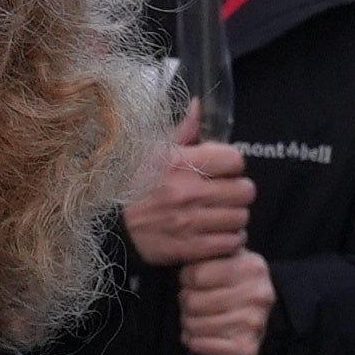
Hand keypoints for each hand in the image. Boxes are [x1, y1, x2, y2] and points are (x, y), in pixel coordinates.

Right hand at [123, 116, 255, 269]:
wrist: (109, 227)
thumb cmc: (132, 187)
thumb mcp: (152, 153)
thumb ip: (182, 131)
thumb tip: (198, 106)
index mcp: (180, 163)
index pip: (235, 160)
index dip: (233, 164)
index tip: (225, 170)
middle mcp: (187, 191)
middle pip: (244, 191)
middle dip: (239, 192)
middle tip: (229, 194)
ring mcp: (190, 222)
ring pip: (240, 218)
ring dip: (236, 217)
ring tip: (224, 215)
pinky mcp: (191, 247)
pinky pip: (230, 243)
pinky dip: (230, 240)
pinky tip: (220, 234)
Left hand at [179, 246, 276, 354]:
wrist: (265, 315)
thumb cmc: (237, 284)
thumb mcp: (229, 258)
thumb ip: (209, 252)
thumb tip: (188, 251)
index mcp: (251, 267)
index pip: (195, 274)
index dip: (186, 279)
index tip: (192, 281)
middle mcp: (257, 295)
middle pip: (192, 302)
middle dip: (186, 303)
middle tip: (193, 303)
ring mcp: (253, 323)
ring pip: (194, 325)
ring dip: (188, 323)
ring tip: (196, 318)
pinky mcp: (246, 348)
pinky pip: (202, 345)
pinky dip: (194, 342)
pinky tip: (199, 336)